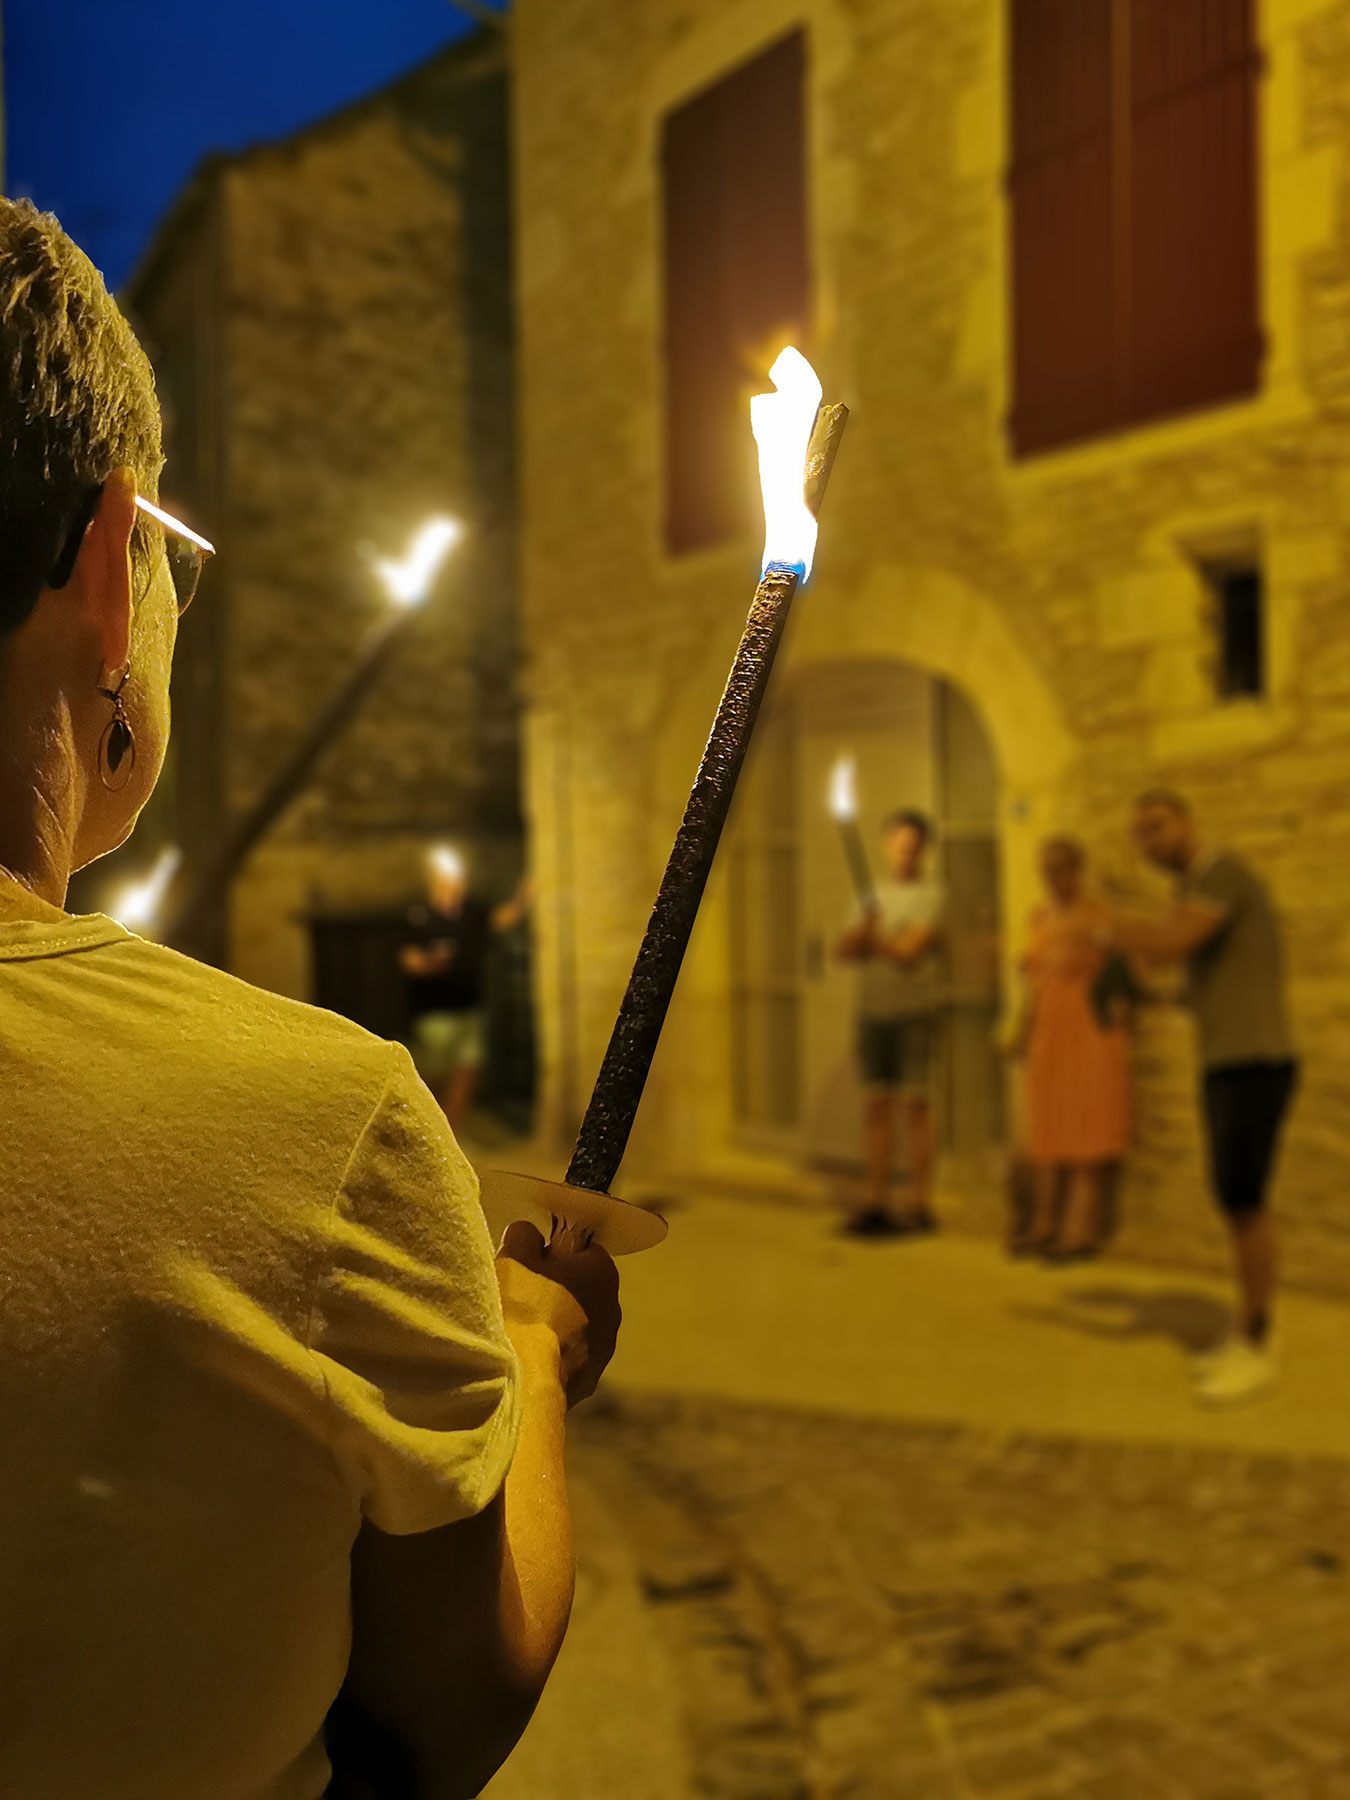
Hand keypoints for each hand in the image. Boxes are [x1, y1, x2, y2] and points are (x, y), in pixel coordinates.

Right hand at [496, 1221, 620, 1406]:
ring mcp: (604, 1349)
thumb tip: (531, 1237)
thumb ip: (525, 1236)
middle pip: (584, 1290)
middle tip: (523, 1297)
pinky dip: (553, 1356)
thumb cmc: (522, 1305)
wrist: (522, 1375)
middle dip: (558, 1291)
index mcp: (603, 1273)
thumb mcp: (515, 1255)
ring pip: (578, 1327)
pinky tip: (527, 1359)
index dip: (558, 1255)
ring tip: (521, 1333)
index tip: (534, 1263)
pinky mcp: (590, 1381)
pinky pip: (570, 1358)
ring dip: (556, 1327)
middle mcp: (613, 1309)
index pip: (587, 1252)